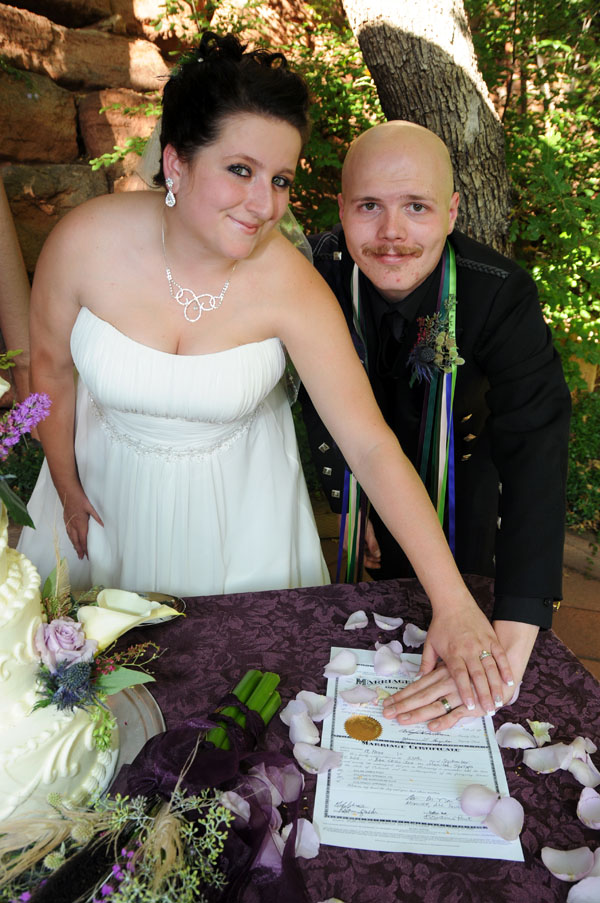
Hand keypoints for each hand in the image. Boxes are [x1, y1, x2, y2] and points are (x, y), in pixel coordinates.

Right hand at [63, 487, 103, 558]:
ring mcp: (69, 523)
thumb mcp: (91, 508)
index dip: (85, 549)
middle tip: (81, 557)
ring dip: (74, 545)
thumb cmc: (80, 500)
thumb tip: (103, 525)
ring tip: (77, 551)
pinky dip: (70, 538)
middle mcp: (74, 526)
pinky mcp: (66, 520)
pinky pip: (68, 532)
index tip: (87, 555)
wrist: (68, 494)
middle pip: (76, 541)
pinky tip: (72, 539)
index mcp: (81, 525)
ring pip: (71, 537)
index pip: (83, 540)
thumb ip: (96, 517)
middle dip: (79, 550)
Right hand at [338, 514, 380, 568]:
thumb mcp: (369, 533)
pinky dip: (362, 548)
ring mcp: (347, 543)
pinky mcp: (346, 539)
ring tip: (375, 552)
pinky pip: (355, 547)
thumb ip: (373, 545)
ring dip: (367, 553)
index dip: (372, 564)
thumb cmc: (357, 520)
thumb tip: (377, 555)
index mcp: (354, 548)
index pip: (363, 561)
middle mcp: (348, 548)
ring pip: (357, 552)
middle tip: (379, 559)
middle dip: (370, 559)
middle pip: (360, 558)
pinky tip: (368, 545)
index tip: (378, 565)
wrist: (347, 510)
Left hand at [382, 620, 538, 731]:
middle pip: (477, 675)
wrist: (453, 603)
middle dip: (484, 694)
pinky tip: (510, 681)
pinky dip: (505, 668)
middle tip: (489, 710)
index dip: (465, 691)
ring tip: (501, 701)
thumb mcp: (430, 644)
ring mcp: (481, 643)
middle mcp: (468, 650)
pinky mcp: (490, 638)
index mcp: (452, 653)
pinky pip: (500, 655)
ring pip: (491, 667)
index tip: (470, 706)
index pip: (459, 676)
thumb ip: (427, 664)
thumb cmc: (441, 625)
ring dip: (497, 685)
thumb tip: (419, 680)